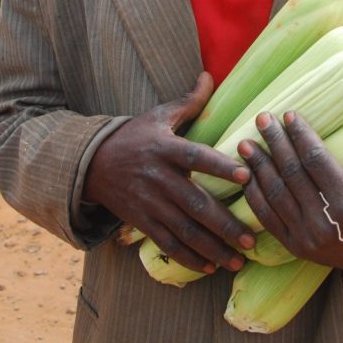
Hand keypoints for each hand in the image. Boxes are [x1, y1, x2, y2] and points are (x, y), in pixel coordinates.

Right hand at [83, 73, 255, 273]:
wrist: (91, 163)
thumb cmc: (134, 135)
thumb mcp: (158, 115)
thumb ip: (188, 101)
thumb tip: (209, 75)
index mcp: (165, 148)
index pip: (195, 157)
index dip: (220, 166)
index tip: (246, 176)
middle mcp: (158, 177)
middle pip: (195, 203)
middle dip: (224, 223)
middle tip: (251, 238)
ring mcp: (149, 203)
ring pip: (184, 230)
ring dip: (213, 248)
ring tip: (238, 259)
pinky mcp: (141, 222)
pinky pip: (167, 243)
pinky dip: (188, 258)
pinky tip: (210, 267)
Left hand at [238, 111, 342, 281]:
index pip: (316, 160)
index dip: (301, 135)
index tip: (289, 115)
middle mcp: (323, 221)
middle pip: (291, 172)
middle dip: (274, 142)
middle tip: (262, 118)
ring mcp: (305, 236)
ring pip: (275, 193)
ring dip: (258, 166)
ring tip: (246, 143)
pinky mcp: (293, 246)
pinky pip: (267, 217)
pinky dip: (253, 194)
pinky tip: (247, 175)